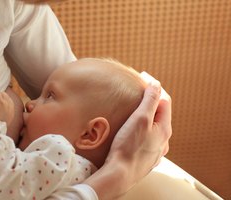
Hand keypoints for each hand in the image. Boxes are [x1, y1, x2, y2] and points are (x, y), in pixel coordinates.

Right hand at [84, 72, 171, 199]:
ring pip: (154, 127)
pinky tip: (133, 131)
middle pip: (160, 114)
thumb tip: (156, 83)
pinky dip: (142, 129)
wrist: (119, 174)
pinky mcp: (145, 158)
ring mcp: (155, 151)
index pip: (165, 100)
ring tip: (134, 109)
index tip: (143, 76)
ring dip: (146, 116)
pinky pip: (147, 139)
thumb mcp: (140, 119)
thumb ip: (150, 100)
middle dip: (151, 101)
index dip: (155, 87)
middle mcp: (163, 141)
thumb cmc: (128, 146)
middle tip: (138, 90)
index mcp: (165, 129)